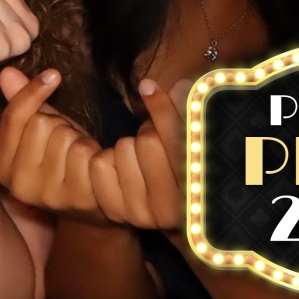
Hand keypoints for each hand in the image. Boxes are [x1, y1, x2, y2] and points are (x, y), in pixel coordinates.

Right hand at [0, 67, 106, 218]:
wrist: (92, 208)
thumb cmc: (63, 163)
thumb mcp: (40, 133)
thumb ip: (24, 105)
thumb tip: (7, 72)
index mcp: (2, 168)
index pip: (13, 117)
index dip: (33, 91)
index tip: (53, 74)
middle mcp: (19, 185)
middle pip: (41, 123)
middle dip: (60, 124)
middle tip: (68, 143)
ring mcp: (47, 194)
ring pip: (65, 136)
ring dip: (78, 138)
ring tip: (81, 156)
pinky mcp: (76, 198)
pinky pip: (85, 152)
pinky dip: (95, 150)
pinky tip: (95, 164)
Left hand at [89, 78, 191, 230]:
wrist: (154, 209)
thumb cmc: (173, 167)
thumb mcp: (184, 142)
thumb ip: (185, 113)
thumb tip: (180, 86)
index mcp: (199, 187)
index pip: (180, 139)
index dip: (163, 109)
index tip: (147, 86)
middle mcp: (175, 207)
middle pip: (148, 142)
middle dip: (146, 133)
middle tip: (149, 142)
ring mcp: (145, 213)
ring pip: (123, 149)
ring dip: (126, 147)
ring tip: (137, 160)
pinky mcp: (117, 212)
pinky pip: (99, 164)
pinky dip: (103, 160)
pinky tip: (117, 170)